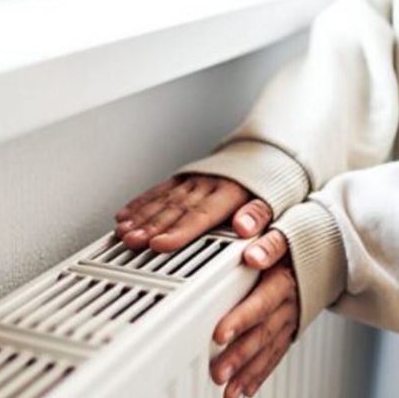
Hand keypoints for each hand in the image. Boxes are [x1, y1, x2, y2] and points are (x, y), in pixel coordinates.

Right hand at [115, 175, 271, 251]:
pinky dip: (139, 204)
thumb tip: (245, 227)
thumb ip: (259, 214)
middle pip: (175, 209)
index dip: (179, 231)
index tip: (160, 244)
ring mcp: (192, 181)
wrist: (262, 153)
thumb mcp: (274, 200)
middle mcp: (206, 185)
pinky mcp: (182, 179)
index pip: (200, 215)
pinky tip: (125, 215)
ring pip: (162, 200)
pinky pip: (157, 191)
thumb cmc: (267, 185)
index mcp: (229, 192)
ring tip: (124, 232)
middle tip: (133, 241)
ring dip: (141, 217)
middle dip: (151, 226)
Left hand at [210, 230, 296, 397]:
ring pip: (268, 348)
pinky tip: (245, 390)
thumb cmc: (299, 235)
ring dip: (247, 371)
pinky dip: (261, 373)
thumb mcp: (284, 226)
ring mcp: (292, 316)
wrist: (333, 247)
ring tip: (227, 391)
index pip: (262, 300)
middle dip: (239, 354)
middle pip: (263, 331)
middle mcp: (291, 300)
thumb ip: (266, 233)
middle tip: (217, 372)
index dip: (241, 318)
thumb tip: (250, 241)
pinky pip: (277, 353)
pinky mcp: (292, 327)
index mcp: (285, 275)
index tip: (218, 334)